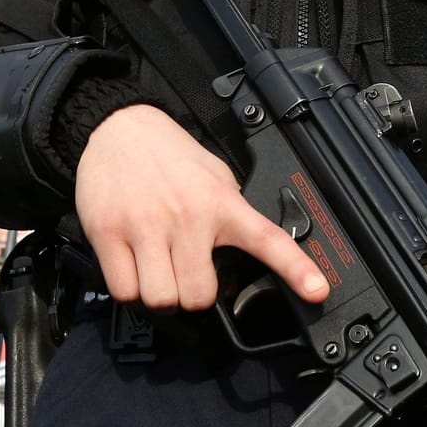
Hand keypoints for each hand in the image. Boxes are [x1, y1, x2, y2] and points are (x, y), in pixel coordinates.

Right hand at [76, 104, 326, 310]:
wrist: (118, 127)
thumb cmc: (170, 157)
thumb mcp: (216, 178)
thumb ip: (230, 219)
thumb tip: (237, 267)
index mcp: (221, 203)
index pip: (268, 239)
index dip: (297, 269)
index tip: (317, 291)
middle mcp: (187, 216)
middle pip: (198, 296)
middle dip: (194, 296)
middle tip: (187, 276)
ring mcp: (146, 226)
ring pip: (161, 299)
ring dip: (161, 296)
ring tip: (159, 272)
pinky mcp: (108, 233)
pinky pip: (124, 291)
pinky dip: (129, 290)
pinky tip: (134, 268)